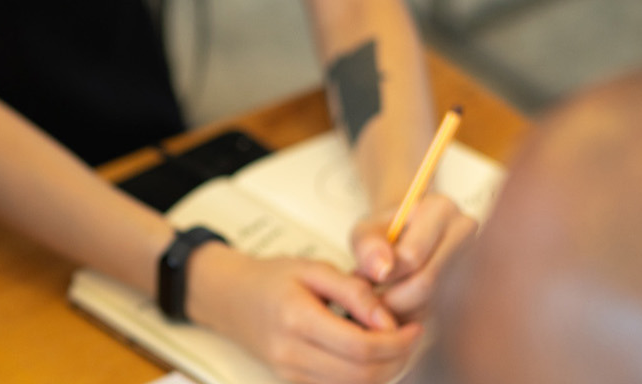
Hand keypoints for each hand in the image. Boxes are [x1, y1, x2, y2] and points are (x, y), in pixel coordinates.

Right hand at [186, 242, 418, 383]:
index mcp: (296, 317)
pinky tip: (370, 356)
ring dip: (383, 371)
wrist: (231, 298)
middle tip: (409, 337)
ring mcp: (289, 372)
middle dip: (395, 359)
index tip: (411, 327)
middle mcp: (290, 352)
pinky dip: (362, 377)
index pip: (358, 345)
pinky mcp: (293, 381)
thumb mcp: (313, 268)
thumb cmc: (270, 279)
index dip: (394, 342)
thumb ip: (353, 290)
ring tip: (392, 345)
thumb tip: (388, 318)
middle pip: (360, 374)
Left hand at [350, 195, 476, 320]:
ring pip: (435, 302)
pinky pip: (442, 312)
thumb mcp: (367, 231)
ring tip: (383, 300)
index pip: (412, 255)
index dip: (384, 275)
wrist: (409, 238)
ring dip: (402, 310)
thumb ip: (368, 246)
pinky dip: (416, 316)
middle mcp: (466, 231)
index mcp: (441, 208)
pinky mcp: (475, 285)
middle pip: (427, 282)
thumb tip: (382, 272)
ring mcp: (475, 259)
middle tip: (371, 301)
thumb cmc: (386, 233)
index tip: (365, 280)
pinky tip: (401, 307)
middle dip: (392, 299)